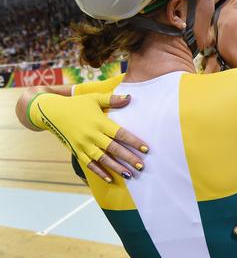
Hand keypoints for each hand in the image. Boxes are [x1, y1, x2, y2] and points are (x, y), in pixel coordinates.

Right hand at [27, 92, 148, 182]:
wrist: (51, 112)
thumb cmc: (77, 104)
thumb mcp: (94, 98)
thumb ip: (112, 99)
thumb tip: (130, 97)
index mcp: (99, 122)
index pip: (120, 134)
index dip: (133, 142)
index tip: (146, 148)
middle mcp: (92, 135)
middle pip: (114, 149)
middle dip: (129, 158)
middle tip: (142, 166)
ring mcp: (83, 144)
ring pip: (103, 159)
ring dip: (116, 167)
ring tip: (130, 174)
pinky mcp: (76, 151)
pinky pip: (89, 164)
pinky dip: (99, 172)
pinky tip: (109, 178)